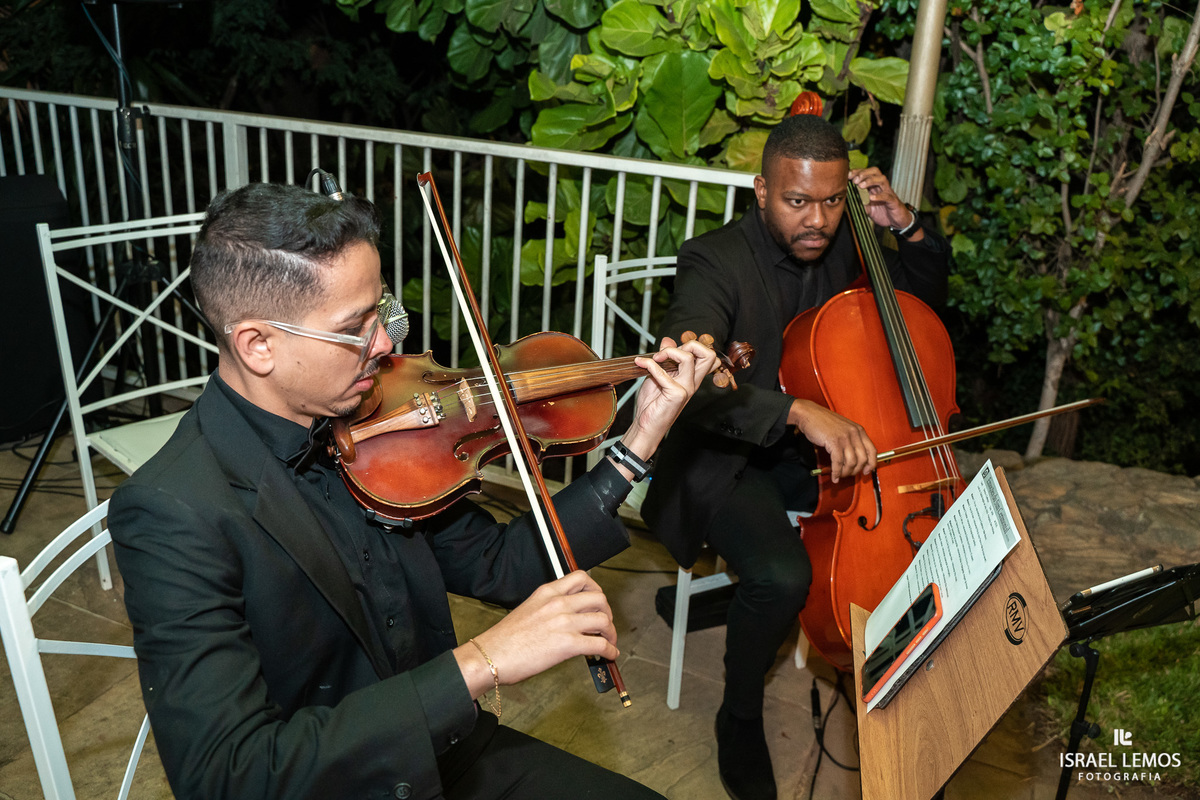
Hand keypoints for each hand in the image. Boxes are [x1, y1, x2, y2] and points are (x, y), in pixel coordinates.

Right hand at [454, 571, 617, 695]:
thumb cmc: (505, 639)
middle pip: (599, 598)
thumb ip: (550, 607)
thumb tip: (569, 617)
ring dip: (611, 632)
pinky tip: (609, 654)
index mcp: (547, 592)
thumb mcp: (529, 609)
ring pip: (603, 620)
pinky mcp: (567, 644)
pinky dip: (610, 649)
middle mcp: (558, 603)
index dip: (596, 589)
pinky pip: (600, 644)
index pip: (582, 578)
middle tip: (605, 624)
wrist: (491, 655)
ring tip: (608, 641)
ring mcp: (564, 623)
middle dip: (607, 612)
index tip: (597, 602)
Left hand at [613, 333, 718, 470]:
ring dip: (669, 352)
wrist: (645, 425)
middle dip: (690, 344)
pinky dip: (649, 364)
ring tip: (655, 358)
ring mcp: (686, 388)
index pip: (707, 355)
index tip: (670, 350)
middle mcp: (692, 382)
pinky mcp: (676, 394)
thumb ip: (664, 358)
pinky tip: (640, 364)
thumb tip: (668, 340)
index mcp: (691, 377)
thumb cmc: (652, 404)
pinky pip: (663, 372)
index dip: (691, 346)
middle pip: (709, 354)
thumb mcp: (657, 375)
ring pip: (688, 358)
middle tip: (670, 352)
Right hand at [787, 398, 876, 481]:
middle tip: (848, 474)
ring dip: (845, 473)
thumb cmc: (823, 421)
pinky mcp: (833, 442)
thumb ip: (851, 440)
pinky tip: (834, 475)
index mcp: (858, 430)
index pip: (872, 451)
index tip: (867, 471)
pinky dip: (836, 472)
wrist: (809, 413)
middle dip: (855, 471)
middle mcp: (854, 433)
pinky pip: (838, 462)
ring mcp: (844, 437)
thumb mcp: (843, 428)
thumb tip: (854, 458)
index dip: (871, 464)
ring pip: (851, 462)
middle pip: (862, 459)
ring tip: (839, 475)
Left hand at [849, 166, 922, 241]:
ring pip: (882, 180)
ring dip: (871, 180)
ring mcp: (888, 193)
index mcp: (874, 186)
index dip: (857, 172)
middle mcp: (882, 187)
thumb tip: (847, 200)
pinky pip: (887, 196)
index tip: (848, 175)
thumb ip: (859, 203)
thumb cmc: (882, 212)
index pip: (867, 173)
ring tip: (861, 185)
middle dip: (864, 173)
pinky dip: (879, 196)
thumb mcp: (867, 208)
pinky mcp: (893, 202)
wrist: (897, 221)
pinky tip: (871, 197)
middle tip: (854, 180)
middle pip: (875, 172)